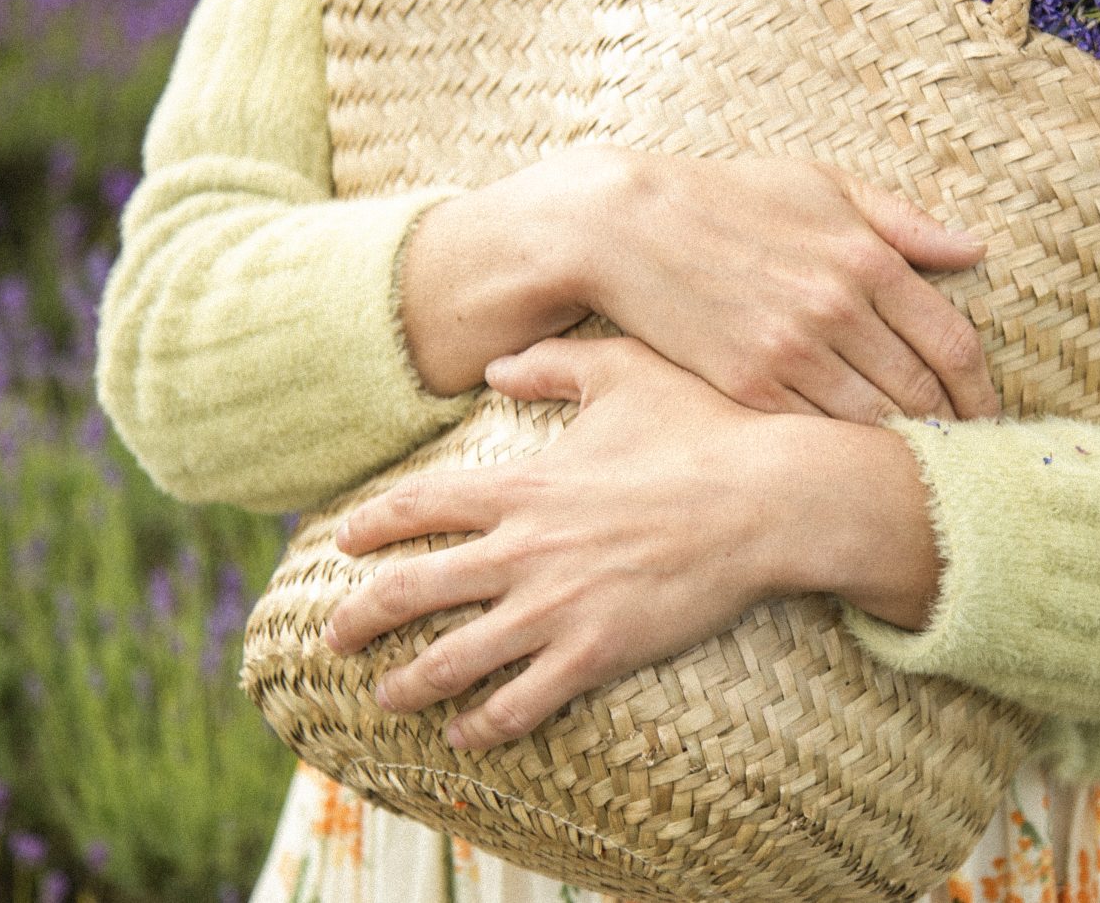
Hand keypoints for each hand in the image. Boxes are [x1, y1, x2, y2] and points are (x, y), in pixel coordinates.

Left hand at [321, 335, 800, 751]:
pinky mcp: (595, 653)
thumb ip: (552, 365)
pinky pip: (519, 703)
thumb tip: (497, 365)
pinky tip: (465, 734)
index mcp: (522, 484)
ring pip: (452, 661)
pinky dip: (482, 724)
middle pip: (411, 591)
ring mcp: (555, 607)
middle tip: (332, 638)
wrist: (766, 500)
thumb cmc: (702, 429)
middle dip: (359, 619)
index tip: (341, 543)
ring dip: (407, 685)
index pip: (417, 506)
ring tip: (383, 699)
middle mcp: (522, 550)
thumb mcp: (623, 372)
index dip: (369, 526)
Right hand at [570, 147, 1002, 424]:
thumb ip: (904, 222)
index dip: (981, 391)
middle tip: (968, 457)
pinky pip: (815, 432)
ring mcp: (791, 351)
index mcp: (867, 258)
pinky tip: (855, 462)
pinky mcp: (747, 385)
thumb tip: (974, 250)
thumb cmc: (732, 198)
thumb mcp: (824, 187)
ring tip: (922, 468)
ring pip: (873, 422)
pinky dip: (843, 452)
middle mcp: (837, 309)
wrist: (628, 226)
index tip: (988, 416)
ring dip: (903, 449)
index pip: (953, 344)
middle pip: (922, 393)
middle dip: (954, 431)